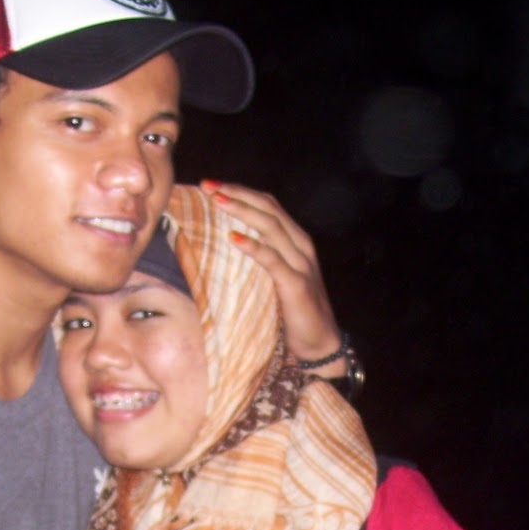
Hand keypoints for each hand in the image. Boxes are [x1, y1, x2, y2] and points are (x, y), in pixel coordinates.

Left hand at [200, 179, 344, 367]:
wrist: (320, 343)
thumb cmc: (293, 310)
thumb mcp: (275, 276)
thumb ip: (260, 258)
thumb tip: (226, 245)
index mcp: (295, 240)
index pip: (268, 204)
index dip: (241, 191)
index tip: (211, 186)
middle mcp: (300, 246)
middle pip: (268, 208)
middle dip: (237, 193)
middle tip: (208, 186)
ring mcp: (301, 264)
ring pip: (271, 226)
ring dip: (242, 211)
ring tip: (217, 201)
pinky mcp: (296, 285)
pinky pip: (273, 260)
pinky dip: (253, 247)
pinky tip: (233, 238)